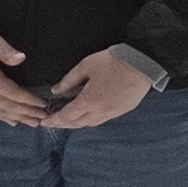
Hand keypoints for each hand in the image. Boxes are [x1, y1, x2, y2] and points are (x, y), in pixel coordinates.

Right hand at [0, 23, 48, 123]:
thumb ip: (6, 51)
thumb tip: (22, 59)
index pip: (13, 94)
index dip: (29, 101)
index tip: (43, 105)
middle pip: (7, 106)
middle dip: (26, 113)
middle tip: (43, 118)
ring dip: (16, 118)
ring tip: (31, 123)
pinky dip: (1, 116)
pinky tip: (10, 121)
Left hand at [37, 50, 151, 132]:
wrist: (142, 64)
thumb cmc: (113, 62)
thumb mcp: (86, 66)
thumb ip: (69, 80)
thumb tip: (56, 90)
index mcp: (88, 100)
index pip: (66, 116)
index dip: (54, 121)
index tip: (44, 123)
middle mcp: (99, 111)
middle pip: (77, 124)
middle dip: (63, 124)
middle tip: (54, 122)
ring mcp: (112, 112)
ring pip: (90, 124)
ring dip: (77, 124)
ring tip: (70, 120)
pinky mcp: (122, 110)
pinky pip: (102, 119)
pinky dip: (91, 120)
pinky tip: (89, 114)